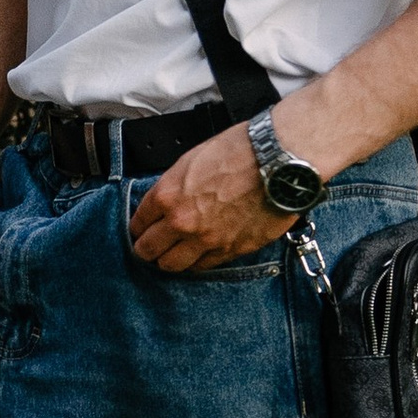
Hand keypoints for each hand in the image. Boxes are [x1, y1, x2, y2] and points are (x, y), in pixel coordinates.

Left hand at [127, 122, 293, 271]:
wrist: (279, 163)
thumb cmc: (242, 151)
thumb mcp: (192, 159)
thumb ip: (174, 185)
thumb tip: (167, 199)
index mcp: (167, 195)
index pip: (138, 222)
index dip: (138, 226)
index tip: (141, 228)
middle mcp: (182, 222)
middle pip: (148, 250)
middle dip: (146, 248)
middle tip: (149, 247)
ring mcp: (206, 240)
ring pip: (173, 265)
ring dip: (168, 260)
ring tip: (171, 255)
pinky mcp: (231, 250)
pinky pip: (204, 266)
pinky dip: (198, 262)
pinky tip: (198, 255)